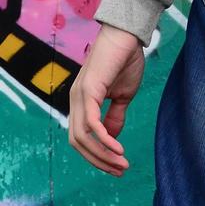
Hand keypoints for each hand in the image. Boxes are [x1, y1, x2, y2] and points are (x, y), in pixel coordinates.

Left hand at [69, 23, 144, 175]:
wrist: (127, 35)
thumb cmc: (125, 60)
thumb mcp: (123, 95)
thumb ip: (115, 116)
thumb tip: (111, 138)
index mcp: (82, 102)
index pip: (81, 138)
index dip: (97, 155)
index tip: (117, 166)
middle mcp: (76, 101)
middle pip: (78, 143)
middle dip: (99, 161)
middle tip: (120, 170)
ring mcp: (79, 96)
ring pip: (82, 137)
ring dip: (102, 155)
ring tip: (122, 163)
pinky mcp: (88, 91)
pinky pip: (92, 124)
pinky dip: (104, 140)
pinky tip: (118, 148)